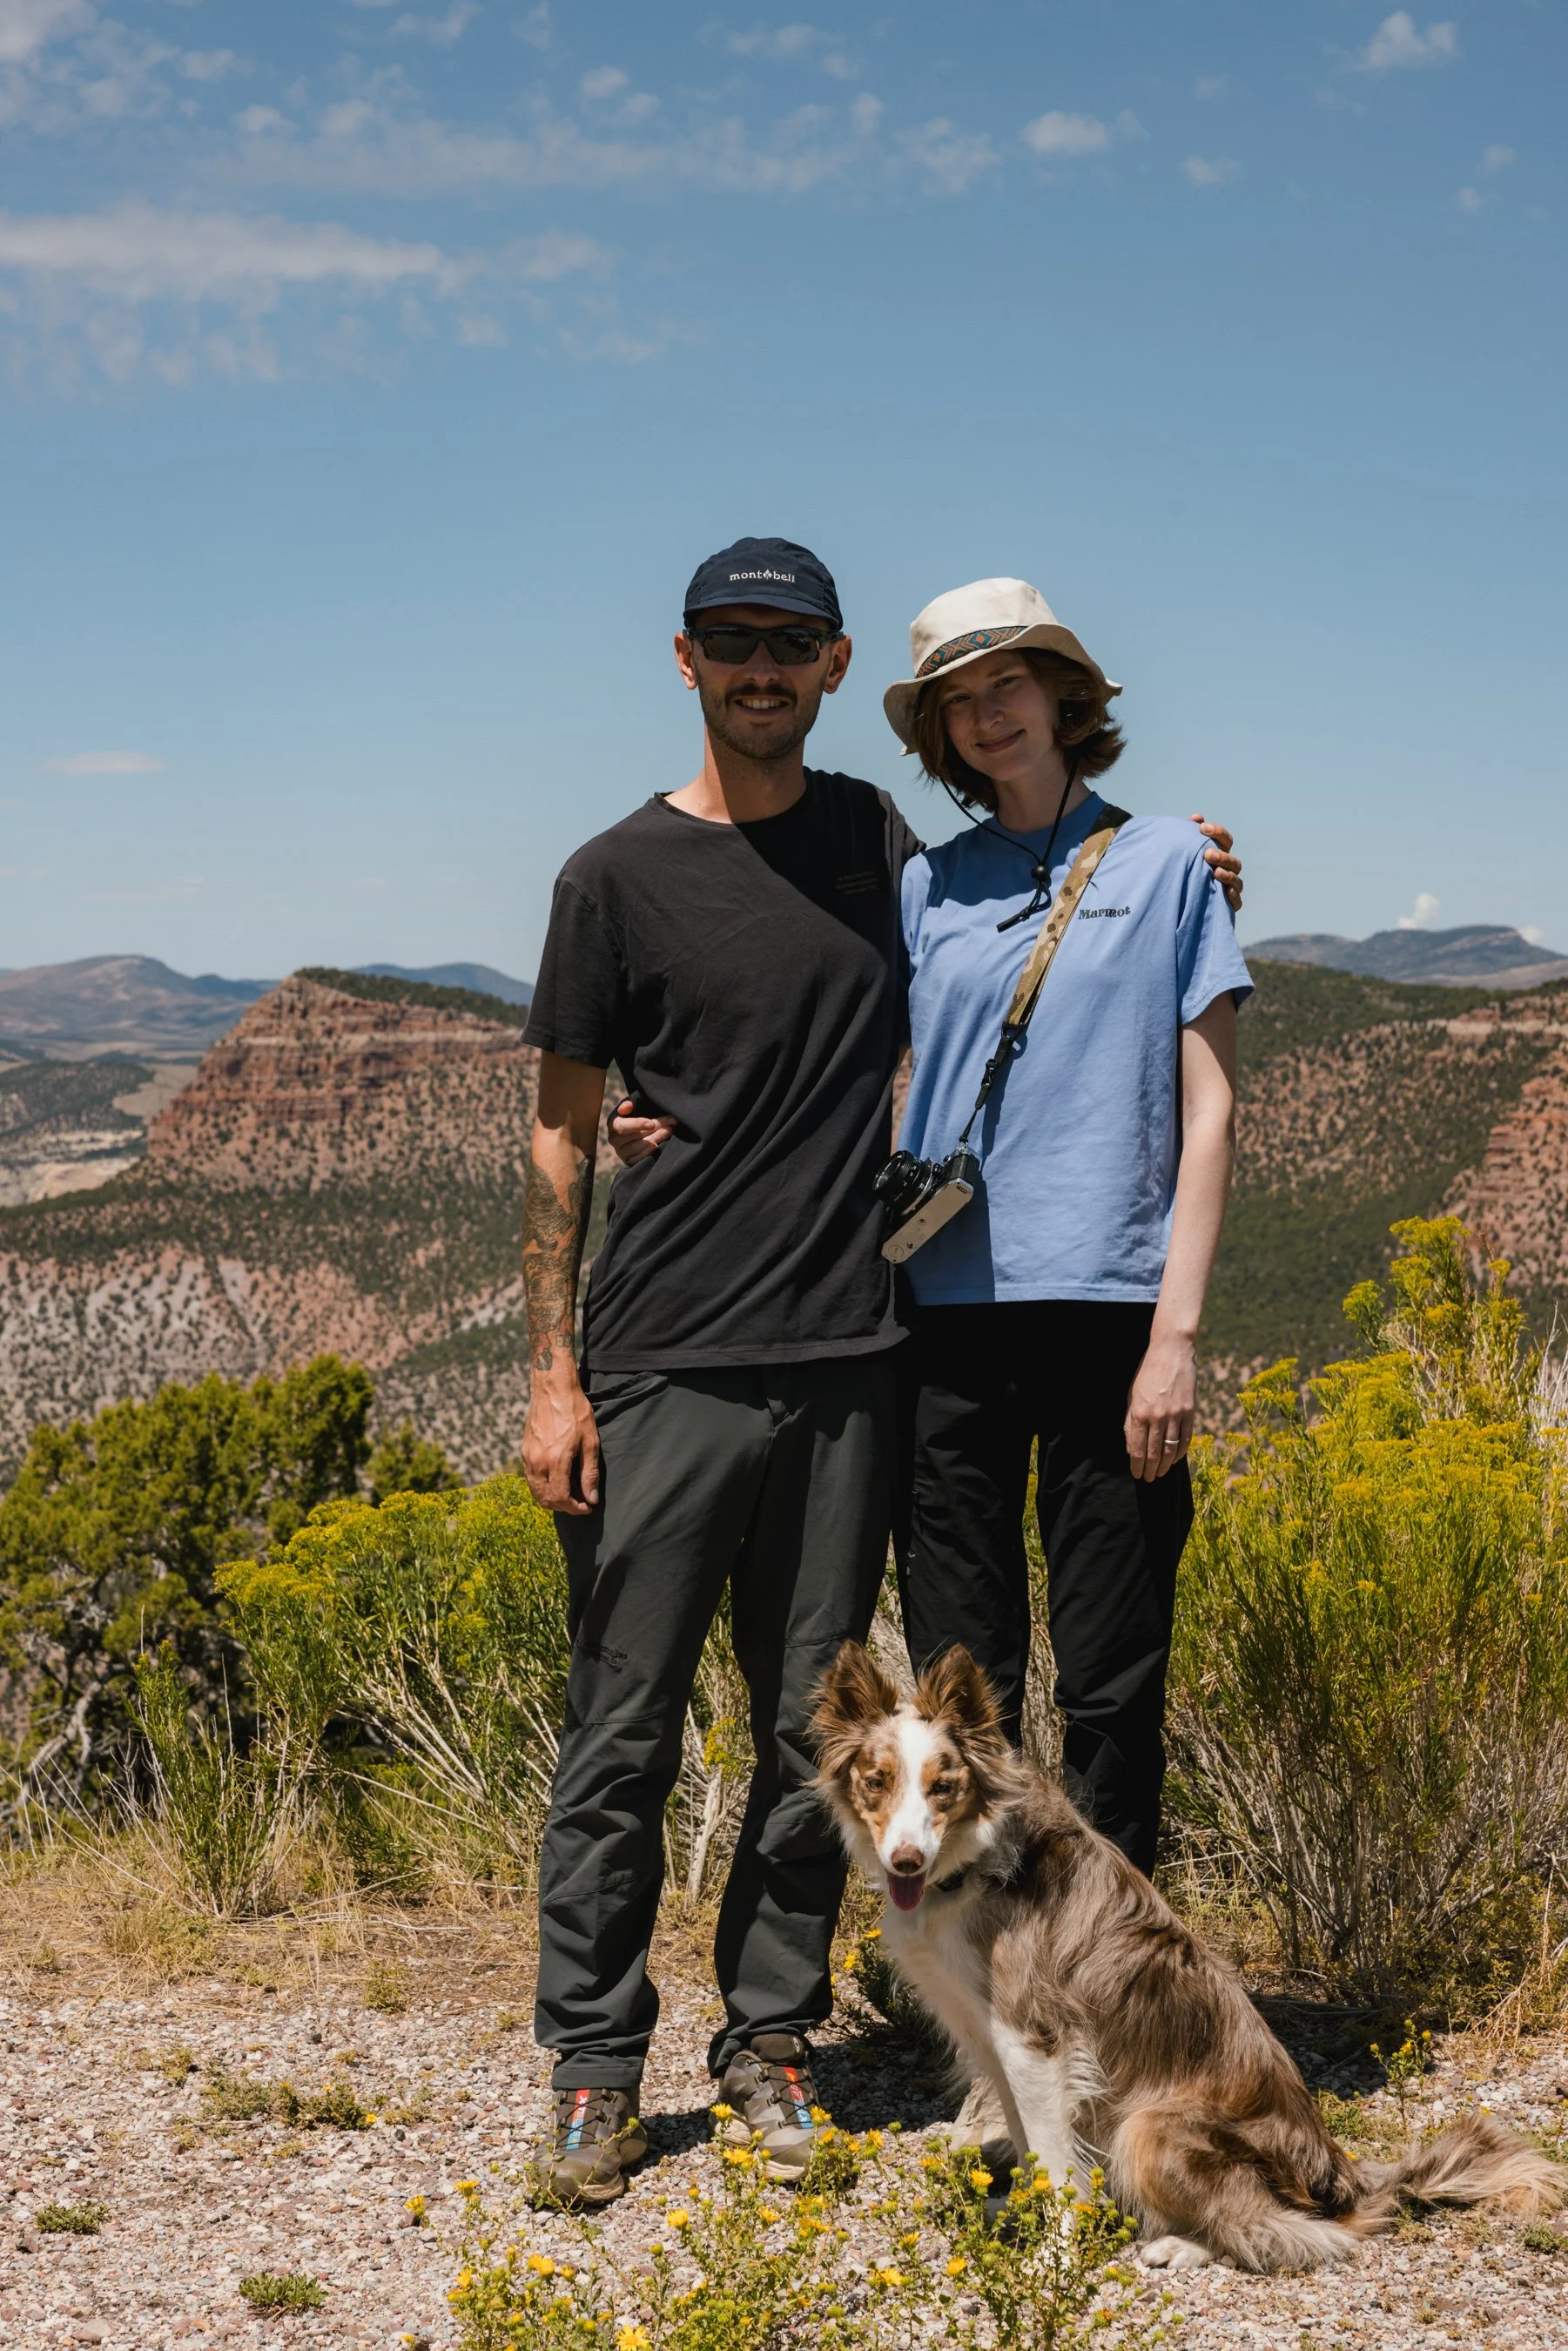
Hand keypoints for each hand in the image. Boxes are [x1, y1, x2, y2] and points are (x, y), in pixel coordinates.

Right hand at [522, 1365, 601, 1513]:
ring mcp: (528, 1456)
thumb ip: (589, 1473)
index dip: (574, 1508)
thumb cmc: (575, 1412)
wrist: (553, 1389)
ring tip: (569, 1497)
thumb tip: (591, 1499)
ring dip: (551, 1500)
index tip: (587, 1508)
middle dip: (563, 1507)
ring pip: (535, 1491)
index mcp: (555, 1460)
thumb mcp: (590, 1442)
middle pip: (545, 1498)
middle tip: (579, 1504)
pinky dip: (541, 1488)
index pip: (561, 1497)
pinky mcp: (524, 1450)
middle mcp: (537, 1461)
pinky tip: (555, 1484)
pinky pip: (530, 1478)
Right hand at [608, 1096, 676, 1167]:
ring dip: (656, 1138)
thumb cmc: (637, 1114)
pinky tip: (658, 1145)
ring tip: (669, 1130)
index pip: (621, 1126)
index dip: (636, 1124)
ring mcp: (620, 1152)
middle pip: (634, 1135)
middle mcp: (613, 1139)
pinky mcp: (628, 1161)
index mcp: (613, 1123)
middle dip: (654, 1128)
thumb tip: (628, 1106)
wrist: (640, 1131)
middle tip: (670, 1122)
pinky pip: (638, 1159)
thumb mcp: (633, 1106)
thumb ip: (629, 1103)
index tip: (651, 1123)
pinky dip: (648, 1151)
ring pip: (638, 1147)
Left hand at [1125, 1331, 1195, 1481]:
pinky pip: (1186, 1438)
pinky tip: (1175, 1460)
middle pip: (1154, 1453)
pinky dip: (1180, 1452)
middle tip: (1148, 1479)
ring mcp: (1175, 1415)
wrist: (1171, 1352)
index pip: (1138, 1449)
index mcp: (1139, 1413)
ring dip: (1165, 1465)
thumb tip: (1131, 1447)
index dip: (1137, 1465)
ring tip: (1161, 1473)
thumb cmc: (1147, 1373)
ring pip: (1170, 1449)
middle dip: (1150, 1470)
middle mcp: (1157, 1416)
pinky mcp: (1190, 1411)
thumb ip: (1130, 1422)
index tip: (1136, 1474)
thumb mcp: (1132, 1396)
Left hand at [1190, 815, 1241, 913]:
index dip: (1217, 832)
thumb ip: (1191, 835)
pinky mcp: (1229, 906)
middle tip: (1207, 854)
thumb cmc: (1187, 872)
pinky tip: (1225, 892)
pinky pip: (1236, 902)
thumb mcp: (1187, 854)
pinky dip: (1232, 896)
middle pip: (1232, 860)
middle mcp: (1228, 870)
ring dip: (1227, 875)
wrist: (1184, 902)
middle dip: (1222, 856)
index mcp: (1220, 854)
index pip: (1225, 840)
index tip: (1202, 827)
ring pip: (1236, 880)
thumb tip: (1196, 817)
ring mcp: (1231, 888)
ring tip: (1215, 872)